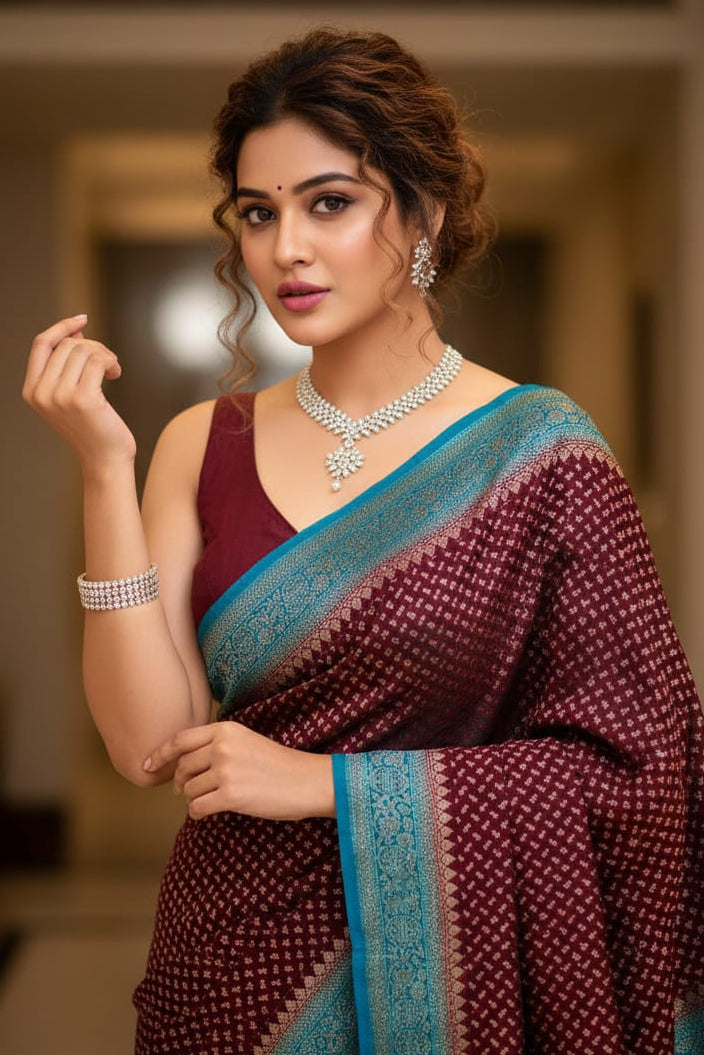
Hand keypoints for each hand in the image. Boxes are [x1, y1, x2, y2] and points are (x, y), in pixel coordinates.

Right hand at [22, 315, 136, 472]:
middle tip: (108, 363)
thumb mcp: (71, 393)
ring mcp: (60, 396)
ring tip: (112, 370)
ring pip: (84, 350)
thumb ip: (67, 364)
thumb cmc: (93, 426)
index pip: (41, 344)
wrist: (105, 459)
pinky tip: (116, 374)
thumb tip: (76, 329)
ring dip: (104, 354)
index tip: (82, 319)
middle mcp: (41, 393)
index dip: (61, 327)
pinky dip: (111, 361)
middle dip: (93, 346)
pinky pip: (98, 360)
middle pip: (67, 344)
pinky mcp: (83, 398)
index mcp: (31, 391)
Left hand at [143, 722, 335, 821]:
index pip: (180, 740)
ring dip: (194, 798)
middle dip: (180, 782)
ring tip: (213, 798)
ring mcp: (226, 771)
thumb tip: (181, 764)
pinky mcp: (231, 795)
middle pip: (182, 767)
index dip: (159, 753)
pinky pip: (197, 808)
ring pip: (188, 790)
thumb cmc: (278, 764)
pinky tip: (211, 811)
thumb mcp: (246, 741)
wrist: (307, 780)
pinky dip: (199, 813)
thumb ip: (216, 744)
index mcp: (226, 729)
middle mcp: (222, 747)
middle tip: (187, 790)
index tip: (146, 765)